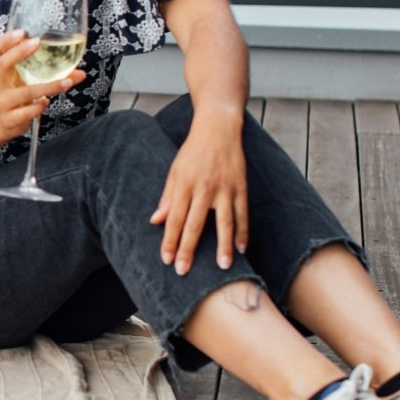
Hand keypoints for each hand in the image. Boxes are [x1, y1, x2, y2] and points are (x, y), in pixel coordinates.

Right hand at [0, 29, 85, 143]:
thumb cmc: (15, 96)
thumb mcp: (26, 83)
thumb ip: (51, 76)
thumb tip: (81, 73)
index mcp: (2, 71)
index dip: (6, 40)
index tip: (22, 32)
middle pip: (4, 64)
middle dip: (19, 52)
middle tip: (38, 42)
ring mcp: (3, 102)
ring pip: (24, 92)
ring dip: (48, 87)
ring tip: (66, 82)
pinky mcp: (10, 118)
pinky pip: (26, 112)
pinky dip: (39, 107)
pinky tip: (46, 102)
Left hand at [149, 119, 247, 274]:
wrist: (217, 129)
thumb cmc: (192, 152)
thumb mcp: (175, 171)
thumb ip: (167, 197)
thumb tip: (155, 221)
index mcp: (184, 185)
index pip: (175, 218)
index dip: (170, 240)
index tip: (167, 260)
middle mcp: (204, 188)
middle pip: (195, 224)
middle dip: (189, 249)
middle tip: (184, 271)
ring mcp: (224, 188)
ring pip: (224, 222)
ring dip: (223, 246)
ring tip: (223, 267)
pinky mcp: (241, 187)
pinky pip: (243, 213)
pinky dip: (243, 232)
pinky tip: (242, 248)